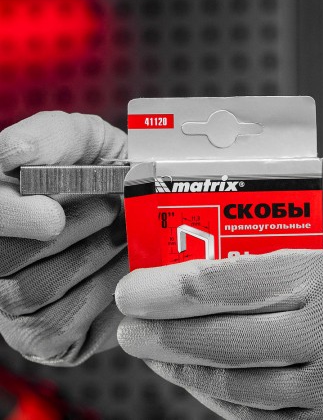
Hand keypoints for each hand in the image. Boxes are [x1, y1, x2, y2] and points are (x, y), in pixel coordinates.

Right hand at [0, 111, 127, 365]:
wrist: (152, 221)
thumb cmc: (115, 178)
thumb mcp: (91, 144)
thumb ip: (52, 138)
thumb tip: (12, 155)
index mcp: (4, 211)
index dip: (9, 216)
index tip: (51, 216)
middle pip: (5, 260)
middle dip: (72, 233)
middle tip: (113, 211)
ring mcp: (14, 306)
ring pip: (32, 293)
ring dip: (92, 260)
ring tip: (122, 236)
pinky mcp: (44, 339)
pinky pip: (58, 327)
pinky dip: (100, 295)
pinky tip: (121, 271)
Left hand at [116, 247, 322, 418]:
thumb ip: (295, 261)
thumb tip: (230, 259)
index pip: (230, 283)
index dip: (172, 287)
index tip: (137, 288)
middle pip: (222, 338)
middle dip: (163, 333)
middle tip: (129, 323)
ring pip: (234, 384)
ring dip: (182, 369)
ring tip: (151, 353)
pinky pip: (259, 418)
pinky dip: (218, 400)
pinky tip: (194, 383)